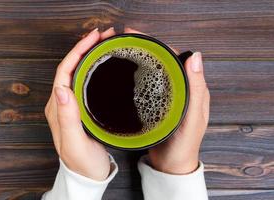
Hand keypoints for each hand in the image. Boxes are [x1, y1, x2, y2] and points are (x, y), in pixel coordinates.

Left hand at [44, 27, 116, 180]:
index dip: (78, 51)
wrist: (87, 177)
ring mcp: (70, 106)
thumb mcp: (75, 143)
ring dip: (89, 54)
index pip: (64, 71)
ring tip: (106, 43)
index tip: (94, 38)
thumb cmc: (83, 164)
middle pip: (70, 67)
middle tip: (105, 35)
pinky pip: (84, 80)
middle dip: (86, 47)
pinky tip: (104, 63)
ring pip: (77, 72)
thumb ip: (67, 118)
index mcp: (57, 108)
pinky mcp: (80, 109)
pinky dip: (94, 67)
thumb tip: (61, 89)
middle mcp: (61, 104)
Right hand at [125, 28, 210, 173]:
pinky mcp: (153, 105)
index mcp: (191, 88)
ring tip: (121, 50)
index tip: (139, 35)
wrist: (170, 166)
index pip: (175, 57)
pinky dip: (134, 75)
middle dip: (144, 47)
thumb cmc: (184, 145)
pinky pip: (144, 84)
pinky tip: (123, 73)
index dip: (158, 43)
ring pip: (151, 71)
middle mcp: (178, 89)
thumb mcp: (192, 118)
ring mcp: (165, 96)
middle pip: (161, 61)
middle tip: (124, 39)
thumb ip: (195, 89)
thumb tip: (196, 56)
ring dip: (138, 59)